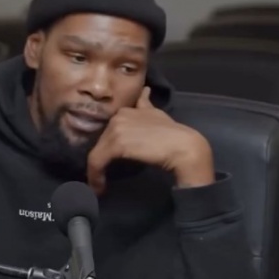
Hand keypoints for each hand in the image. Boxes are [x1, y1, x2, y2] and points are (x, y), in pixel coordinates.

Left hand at [87, 86, 214, 193]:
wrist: (183, 147)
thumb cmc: (173, 135)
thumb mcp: (157, 115)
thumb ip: (146, 106)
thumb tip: (145, 91)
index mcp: (127, 110)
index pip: (110, 130)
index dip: (107, 146)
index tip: (109, 162)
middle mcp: (119, 115)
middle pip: (101, 141)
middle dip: (101, 159)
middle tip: (104, 175)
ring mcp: (116, 128)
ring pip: (96, 152)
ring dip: (95, 171)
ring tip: (100, 185)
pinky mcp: (116, 145)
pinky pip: (96, 162)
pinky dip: (95, 176)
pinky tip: (100, 187)